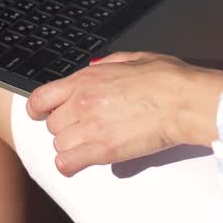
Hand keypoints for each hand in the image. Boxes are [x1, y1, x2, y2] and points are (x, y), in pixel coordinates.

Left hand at [26, 51, 222, 176]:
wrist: (184, 100)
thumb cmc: (167, 79)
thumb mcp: (133, 58)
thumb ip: (107, 64)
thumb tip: (93, 68)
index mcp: (87, 78)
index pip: (41, 97)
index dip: (38, 108)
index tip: (42, 113)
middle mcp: (82, 102)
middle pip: (51, 123)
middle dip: (65, 126)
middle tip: (83, 126)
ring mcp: (90, 127)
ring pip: (58, 144)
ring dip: (71, 145)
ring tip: (90, 142)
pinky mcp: (103, 150)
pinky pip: (67, 163)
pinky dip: (70, 165)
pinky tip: (81, 160)